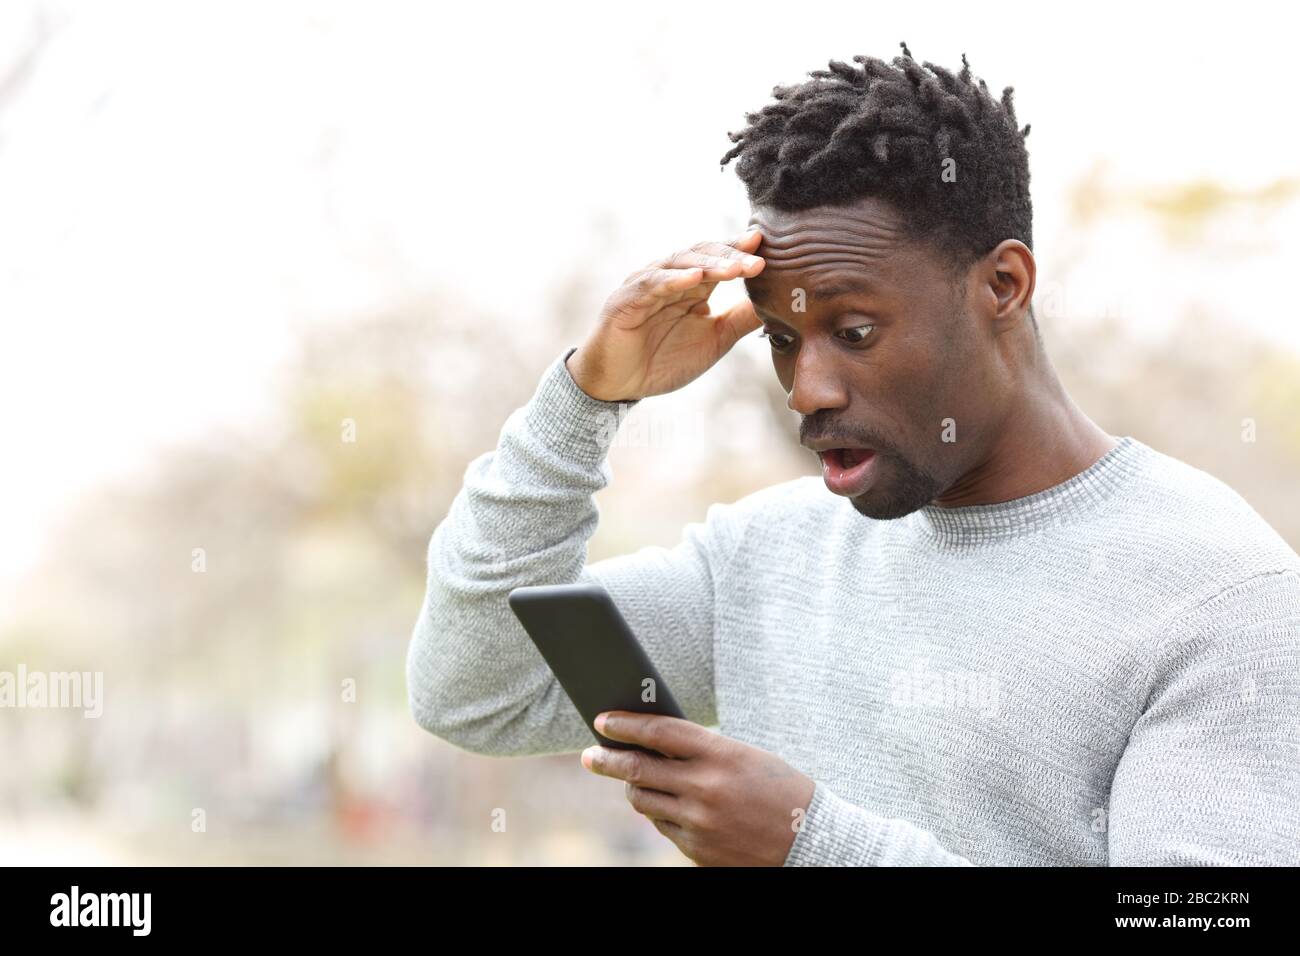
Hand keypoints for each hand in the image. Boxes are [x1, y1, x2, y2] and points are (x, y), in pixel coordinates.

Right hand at [565, 229, 765, 401]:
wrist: (619, 385)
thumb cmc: (663, 361)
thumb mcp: (714, 340)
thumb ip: (741, 320)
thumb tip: (779, 305)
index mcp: (692, 286)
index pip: (719, 259)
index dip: (740, 251)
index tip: (766, 246)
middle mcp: (670, 279)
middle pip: (703, 255)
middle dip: (731, 255)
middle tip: (757, 258)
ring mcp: (647, 286)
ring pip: (680, 264)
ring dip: (708, 264)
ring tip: (733, 267)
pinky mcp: (626, 300)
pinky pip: (651, 285)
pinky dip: (673, 280)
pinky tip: (695, 278)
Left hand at [580, 710, 814, 865]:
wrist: (809, 838)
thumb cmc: (777, 787)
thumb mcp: (743, 755)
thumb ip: (700, 750)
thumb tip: (651, 744)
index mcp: (720, 754)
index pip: (658, 732)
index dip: (625, 725)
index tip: (602, 720)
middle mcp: (704, 788)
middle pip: (637, 769)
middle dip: (606, 759)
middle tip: (590, 755)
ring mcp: (699, 822)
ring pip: (643, 801)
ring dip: (632, 787)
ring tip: (630, 779)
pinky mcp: (698, 849)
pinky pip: (663, 826)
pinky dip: (660, 812)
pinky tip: (666, 804)